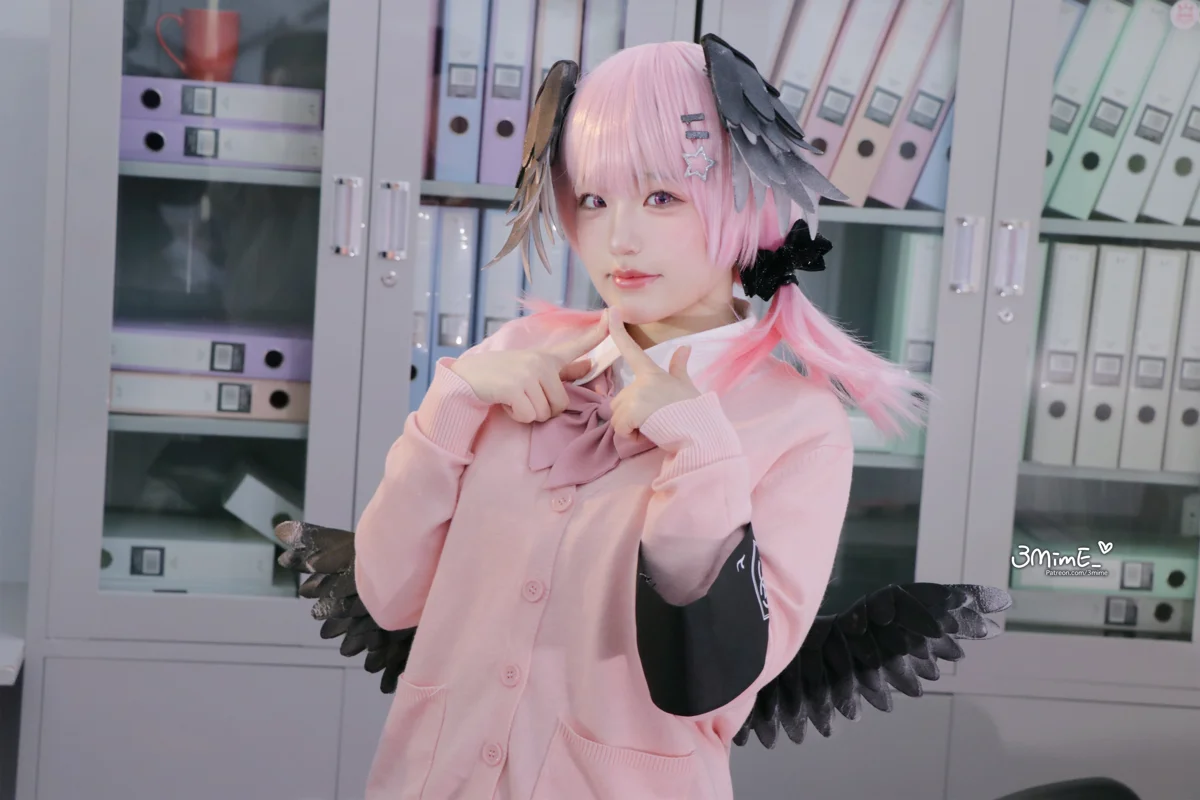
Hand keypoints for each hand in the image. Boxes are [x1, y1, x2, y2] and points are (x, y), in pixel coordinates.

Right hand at [449, 312, 608, 422]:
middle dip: (543, 409)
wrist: (466, 378)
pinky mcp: (515, 387)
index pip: (577, 345)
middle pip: (560, 404)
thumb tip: (589, 364)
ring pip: (544, 412)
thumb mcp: (532, 369)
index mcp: (546, 357)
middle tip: (524, 398)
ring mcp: (528, 373)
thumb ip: (563, 371)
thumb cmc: (501, 375)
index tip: (612, 314)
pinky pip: (529, 415)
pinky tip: (506, 402)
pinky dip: (516, 415)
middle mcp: (540, 362)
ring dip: (528, 413)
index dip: (597, 333)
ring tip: (513, 398)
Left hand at [608, 312, 701, 436]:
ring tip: (652, 427)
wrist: (700, 431)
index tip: (610, 310)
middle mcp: (641, 381)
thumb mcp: (685, 385)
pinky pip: (620, 428)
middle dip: (630, 415)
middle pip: (619, 400)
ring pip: (617, 416)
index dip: (618, 330)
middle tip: (653, 420)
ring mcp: (636, 396)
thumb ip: (679, 367)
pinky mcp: (633, 413)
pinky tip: (648, 434)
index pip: (631, 349)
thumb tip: (685, 347)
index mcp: (651, 373)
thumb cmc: (694, 411)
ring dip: (630, 427)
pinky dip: (631, 435)